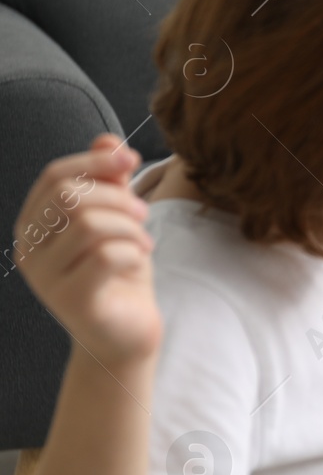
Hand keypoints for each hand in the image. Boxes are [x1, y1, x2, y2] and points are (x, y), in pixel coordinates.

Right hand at [13, 134, 161, 365]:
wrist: (125, 334)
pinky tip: (138, 261)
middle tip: (142, 215)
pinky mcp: (71, 300)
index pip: (55, 177)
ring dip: (130, 227)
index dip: (95, 161)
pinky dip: (132, 251)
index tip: (132, 159)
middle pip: (69, 197)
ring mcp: (45, 278)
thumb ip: (109, 183)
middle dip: (117, 198)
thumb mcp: (117, 221)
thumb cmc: (119, 274)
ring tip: (142, 242)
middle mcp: (29, 250)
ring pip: (89, 224)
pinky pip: (105, 256)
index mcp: (34, 225)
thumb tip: (109, 140)